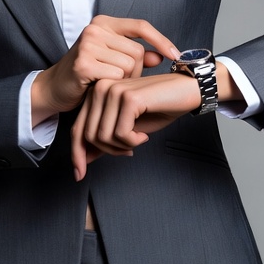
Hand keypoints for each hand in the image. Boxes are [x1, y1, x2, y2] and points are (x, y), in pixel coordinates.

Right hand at [31, 16, 179, 125]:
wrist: (55, 88)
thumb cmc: (87, 73)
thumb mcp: (113, 60)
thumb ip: (137, 56)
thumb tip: (161, 56)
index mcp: (103, 22)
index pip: (140, 26)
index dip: (161, 40)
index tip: (176, 55)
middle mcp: (95, 29)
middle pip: (137, 51)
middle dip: (136, 71)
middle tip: (120, 80)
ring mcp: (88, 45)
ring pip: (129, 66)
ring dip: (124, 80)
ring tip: (108, 82)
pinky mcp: (83, 63)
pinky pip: (116, 76)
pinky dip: (113, 85)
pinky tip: (99, 86)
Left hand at [70, 72, 201, 180]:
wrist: (186, 91)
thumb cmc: (158, 108)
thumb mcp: (128, 127)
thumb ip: (105, 139)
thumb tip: (84, 159)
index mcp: (97, 93)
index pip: (77, 128)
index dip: (77, 154)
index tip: (79, 175)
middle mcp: (100, 88)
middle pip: (87, 134)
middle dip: (108, 151)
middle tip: (129, 151)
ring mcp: (113, 90)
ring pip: (103, 136)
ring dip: (122, 146)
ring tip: (138, 139)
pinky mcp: (128, 97)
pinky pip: (120, 133)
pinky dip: (133, 141)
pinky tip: (144, 135)